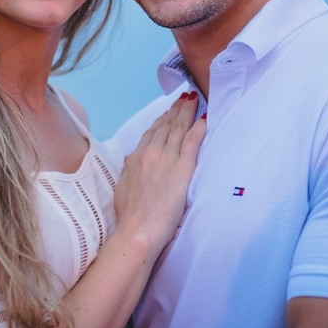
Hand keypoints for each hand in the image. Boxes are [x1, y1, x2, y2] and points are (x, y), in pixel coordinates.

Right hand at [113, 91, 205, 253]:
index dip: (161, 120)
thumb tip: (131, 162)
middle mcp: (150, 154)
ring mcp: (167, 160)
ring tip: (193, 100)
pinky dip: (198, 129)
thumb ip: (129, 171)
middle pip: (166, 126)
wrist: (138, 230)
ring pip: (178, 129)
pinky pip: (192, 142)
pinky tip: (204, 119)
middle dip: (175, 110)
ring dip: (186, 113)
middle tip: (184, 97)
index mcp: (135, 158)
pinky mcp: (182, 169)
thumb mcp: (122, 187)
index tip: (168, 111)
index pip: (151, 133)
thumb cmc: (130, 216)